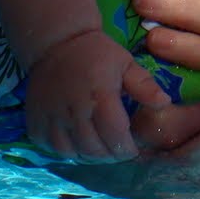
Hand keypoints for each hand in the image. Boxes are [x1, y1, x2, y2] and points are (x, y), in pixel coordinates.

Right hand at [25, 29, 168, 161]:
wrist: (57, 43)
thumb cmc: (97, 54)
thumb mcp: (126, 63)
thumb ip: (144, 85)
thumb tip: (164, 104)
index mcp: (100, 95)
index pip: (115, 136)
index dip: (127, 149)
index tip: (133, 149)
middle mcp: (73, 110)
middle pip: (94, 150)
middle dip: (111, 155)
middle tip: (118, 150)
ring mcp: (51, 119)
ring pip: (73, 153)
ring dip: (90, 155)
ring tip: (101, 147)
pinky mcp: (35, 123)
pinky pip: (52, 149)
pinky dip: (68, 151)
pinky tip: (78, 142)